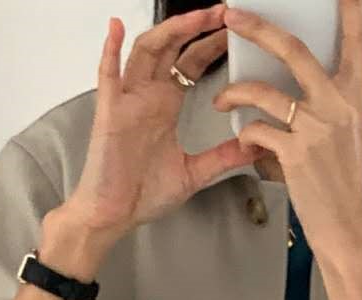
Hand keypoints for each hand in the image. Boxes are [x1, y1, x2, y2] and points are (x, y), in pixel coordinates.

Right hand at [62, 5, 262, 244]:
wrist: (114, 216)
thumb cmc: (143, 194)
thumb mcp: (194, 173)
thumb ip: (222, 157)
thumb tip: (254, 147)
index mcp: (166, 106)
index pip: (191, 63)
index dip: (210, 44)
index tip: (232, 30)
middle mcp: (147, 96)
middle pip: (172, 48)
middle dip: (196, 28)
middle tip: (222, 12)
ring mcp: (127, 101)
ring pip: (146, 52)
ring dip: (170, 31)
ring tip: (195, 17)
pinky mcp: (109, 113)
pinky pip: (107, 75)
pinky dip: (109, 50)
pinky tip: (116, 27)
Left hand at [214, 0, 361, 262]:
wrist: (348, 226)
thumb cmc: (345, 184)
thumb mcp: (350, 134)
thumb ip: (333, 102)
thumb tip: (309, 80)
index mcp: (354, 96)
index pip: (355, 41)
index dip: (348, 11)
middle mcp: (338, 105)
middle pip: (293, 49)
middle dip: (257, 28)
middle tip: (233, 16)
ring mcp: (317, 128)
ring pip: (263, 91)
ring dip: (235, 92)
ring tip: (223, 100)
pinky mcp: (296, 153)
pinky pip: (258, 129)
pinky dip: (246, 134)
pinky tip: (245, 141)